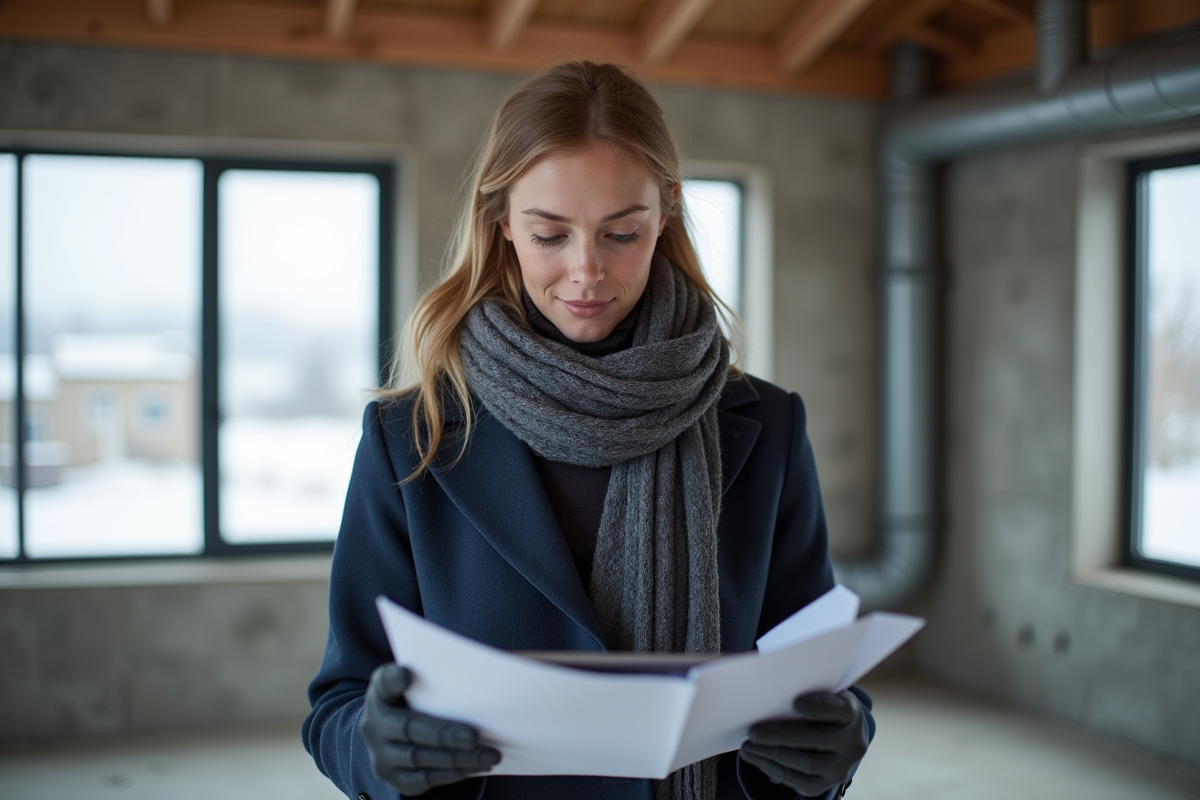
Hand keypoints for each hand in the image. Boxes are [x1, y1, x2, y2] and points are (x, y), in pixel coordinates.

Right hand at [358, 663, 501, 795]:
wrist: (388, 734)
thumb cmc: (406, 700)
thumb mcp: (402, 680)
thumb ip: (410, 673)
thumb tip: (414, 673)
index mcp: (379, 698)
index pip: (383, 685)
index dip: (394, 680)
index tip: (407, 675)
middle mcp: (374, 730)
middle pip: (410, 731)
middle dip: (445, 735)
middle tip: (475, 736)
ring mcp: (382, 759)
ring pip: (422, 760)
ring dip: (458, 759)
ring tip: (489, 755)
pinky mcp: (396, 780)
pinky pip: (425, 779)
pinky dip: (453, 773)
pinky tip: (476, 766)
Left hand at [739, 691, 868, 797]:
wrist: (840, 736)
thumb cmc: (821, 708)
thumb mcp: (821, 695)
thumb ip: (803, 693)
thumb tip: (769, 698)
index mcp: (851, 713)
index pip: (837, 709)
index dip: (818, 707)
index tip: (796, 703)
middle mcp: (852, 743)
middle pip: (815, 739)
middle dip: (781, 736)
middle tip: (753, 732)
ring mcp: (842, 767)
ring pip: (806, 763)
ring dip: (772, 755)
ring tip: (748, 747)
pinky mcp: (828, 783)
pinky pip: (800, 782)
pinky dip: (775, 770)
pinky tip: (758, 759)